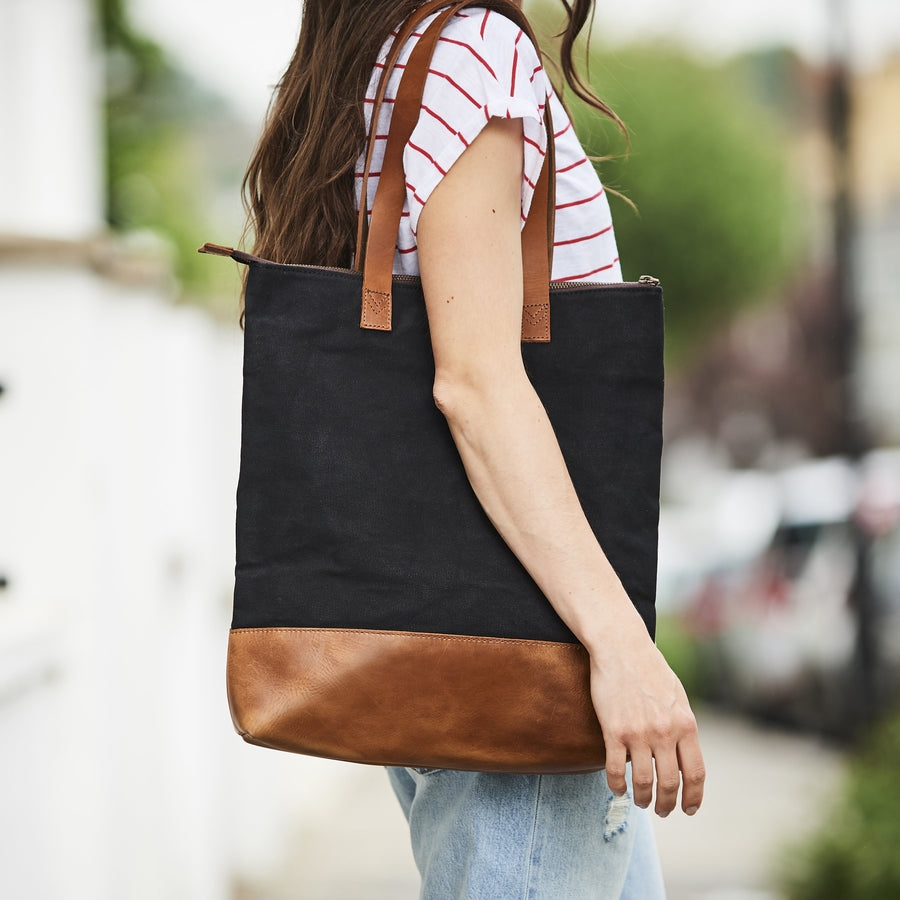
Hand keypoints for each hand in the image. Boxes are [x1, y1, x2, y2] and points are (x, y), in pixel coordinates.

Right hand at [588, 616, 705, 817]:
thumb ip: (683, 726)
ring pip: (643, 782)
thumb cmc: (650, 669)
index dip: (693, 798)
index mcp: (686, 724)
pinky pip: (616, 769)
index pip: (695, 774)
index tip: (689, 809)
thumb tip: (685, 755)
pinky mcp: (613, 730)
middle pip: (670, 784)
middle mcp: (665, 732)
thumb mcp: (678, 697)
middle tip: (661, 811)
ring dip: (642, 799)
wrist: (621, 646)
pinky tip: (617, 787)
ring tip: (640, 802)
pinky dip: (616, 784)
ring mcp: (639, 732)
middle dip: (667, 804)